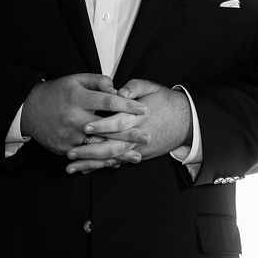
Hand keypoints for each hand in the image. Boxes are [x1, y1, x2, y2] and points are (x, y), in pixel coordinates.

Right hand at [20, 73, 146, 157]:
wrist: (29, 110)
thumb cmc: (58, 92)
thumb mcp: (76, 80)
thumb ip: (98, 81)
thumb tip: (117, 89)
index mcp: (79, 98)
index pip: (108, 102)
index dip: (128, 106)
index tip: (144, 109)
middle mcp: (74, 118)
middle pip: (107, 128)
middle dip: (130, 134)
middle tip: (148, 137)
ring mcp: (69, 135)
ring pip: (98, 146)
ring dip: (119, 152)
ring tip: (137, 156)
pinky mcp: (64, 148)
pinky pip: (86, 156)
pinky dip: (102, 160)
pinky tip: (117, 161)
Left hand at [65, 79, 191, 173]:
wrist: (187, 120)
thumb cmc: (166, 101)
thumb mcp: (151, 88)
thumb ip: (133, 87)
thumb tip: (118, 91)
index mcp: (139, 116)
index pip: (119, 122)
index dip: (102, 125)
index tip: (86, 127)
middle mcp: (137, 135)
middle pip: (112, 146)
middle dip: (90, 151)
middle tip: (70, 152)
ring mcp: (138, 148)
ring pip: (112, 158)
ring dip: (91, 164)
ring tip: (71, 167)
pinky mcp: (139, 156)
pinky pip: (118, 163)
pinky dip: (101, 167)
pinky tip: (85, 170)